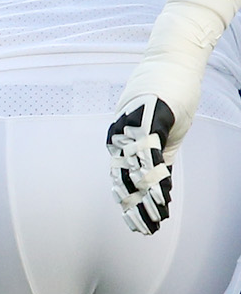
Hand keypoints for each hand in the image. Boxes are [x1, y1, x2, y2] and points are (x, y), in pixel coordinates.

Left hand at [110, 95, 180, 234]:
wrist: (174, 63)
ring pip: (135, 167)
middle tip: (143, 230)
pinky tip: (157, 189)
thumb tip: (160, 184)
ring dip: (145, 195)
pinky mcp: (149, 114)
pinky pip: (149, 146)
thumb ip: (159, 158)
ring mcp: (132, 126)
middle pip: (125, 179)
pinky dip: (152, 168)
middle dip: (135, 206)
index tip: (138, 225)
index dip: (131, 204)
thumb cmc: (168, 97)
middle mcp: (120, 136)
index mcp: (122, 142)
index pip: (124, 180)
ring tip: (154, 216)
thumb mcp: (164, 135)